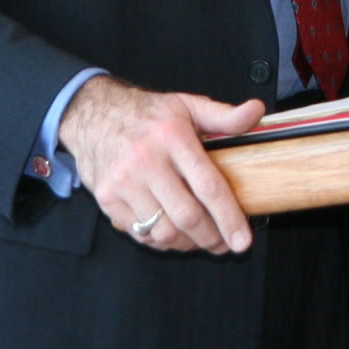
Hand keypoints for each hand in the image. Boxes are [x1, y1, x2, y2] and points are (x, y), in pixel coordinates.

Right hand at [58, 76, 262, 254]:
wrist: (93, 113)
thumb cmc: (146, 113)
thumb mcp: (186, 105)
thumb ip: (224, 115)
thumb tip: (255, 112)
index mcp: (172, 137)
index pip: (208, 186)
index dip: (229, 218)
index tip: (242, 240)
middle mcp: (146, 161)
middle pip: (187, 216)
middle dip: (211, 237)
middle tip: (223, 243)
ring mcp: (123, 182)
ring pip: (163, 231)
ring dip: (187, 243)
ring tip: (198, 238)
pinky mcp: (107, 198)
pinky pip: (140, 233)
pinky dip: (160, 239)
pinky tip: (171, 230)